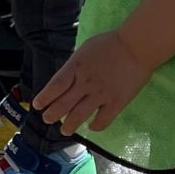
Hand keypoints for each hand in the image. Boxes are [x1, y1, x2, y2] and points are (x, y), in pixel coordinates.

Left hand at [33, 29, 149, 136]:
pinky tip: (91, 127)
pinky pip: (103, 120)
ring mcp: (101, 94)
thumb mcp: (84, 50)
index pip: (55, 86)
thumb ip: (74, 66)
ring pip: (79, 116)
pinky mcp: (116, 102)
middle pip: (63, 104)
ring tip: (65, 130)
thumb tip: (66, 79)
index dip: (44, 98)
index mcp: (76, 67)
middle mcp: (85, 82)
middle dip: (52, 115)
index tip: (37, 106)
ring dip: (69, 125)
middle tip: (48, 120)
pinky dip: (95, 126)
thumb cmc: (110, 44)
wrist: (137, 46)